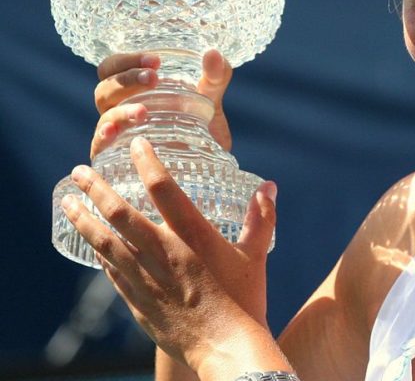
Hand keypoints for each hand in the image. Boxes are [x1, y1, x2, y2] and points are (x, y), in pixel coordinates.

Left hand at [62, 137, 278, 372]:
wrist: (226, 347)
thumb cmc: (245, 298)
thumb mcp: (256, 253)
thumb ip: (261, 217)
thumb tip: (269, 187)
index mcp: (192, 235)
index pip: (163, 187)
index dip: (147, 162)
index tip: (135, 145)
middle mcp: (163, 252)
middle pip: (120, 212)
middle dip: (95, 188)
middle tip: (79, 171)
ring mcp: (146, 278)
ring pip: (105, 242)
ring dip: (83, 219)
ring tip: (67, 202)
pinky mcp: (138, 301)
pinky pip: (111, 271)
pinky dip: (99, 253)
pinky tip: (91, 245)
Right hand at [91, 50, 233, 157]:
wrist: (213, 159)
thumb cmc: (203, 121)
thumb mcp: (212, 96)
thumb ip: (216, 76)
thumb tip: (213, 54)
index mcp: (134, 87)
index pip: (114, 67)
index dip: (127, 60)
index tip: (156, 60)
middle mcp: (120, 107)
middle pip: (105, 88)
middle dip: (127, 80)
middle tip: (153, 78)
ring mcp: (118, 132)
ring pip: (105, 114)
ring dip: (121, 110)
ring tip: (143, 111)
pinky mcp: (118, 157)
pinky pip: (99, 146)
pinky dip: (102, 137)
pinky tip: (112, 133)